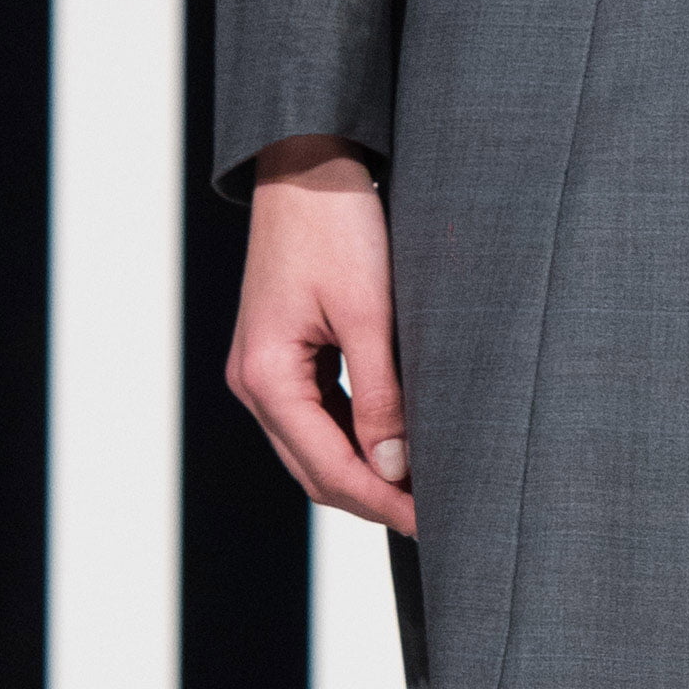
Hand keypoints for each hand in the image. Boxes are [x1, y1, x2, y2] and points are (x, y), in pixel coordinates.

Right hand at [227, 143, 417, 528]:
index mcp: (266, 376)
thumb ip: (382, 397)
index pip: (328, 468)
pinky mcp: (278, 356)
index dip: (382, 503)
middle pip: (314, 470)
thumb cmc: (337, 226)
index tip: (433, 523)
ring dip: (363, 474)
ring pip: (312, 449)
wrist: (307, 165)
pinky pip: (314, 417)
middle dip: (373, 499)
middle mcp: (252, 381)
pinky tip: (394, 447)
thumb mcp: (370, 313)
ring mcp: (261, 370)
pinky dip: (352, 440)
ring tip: (422, 490)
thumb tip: (397, 469)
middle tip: (436, 518)